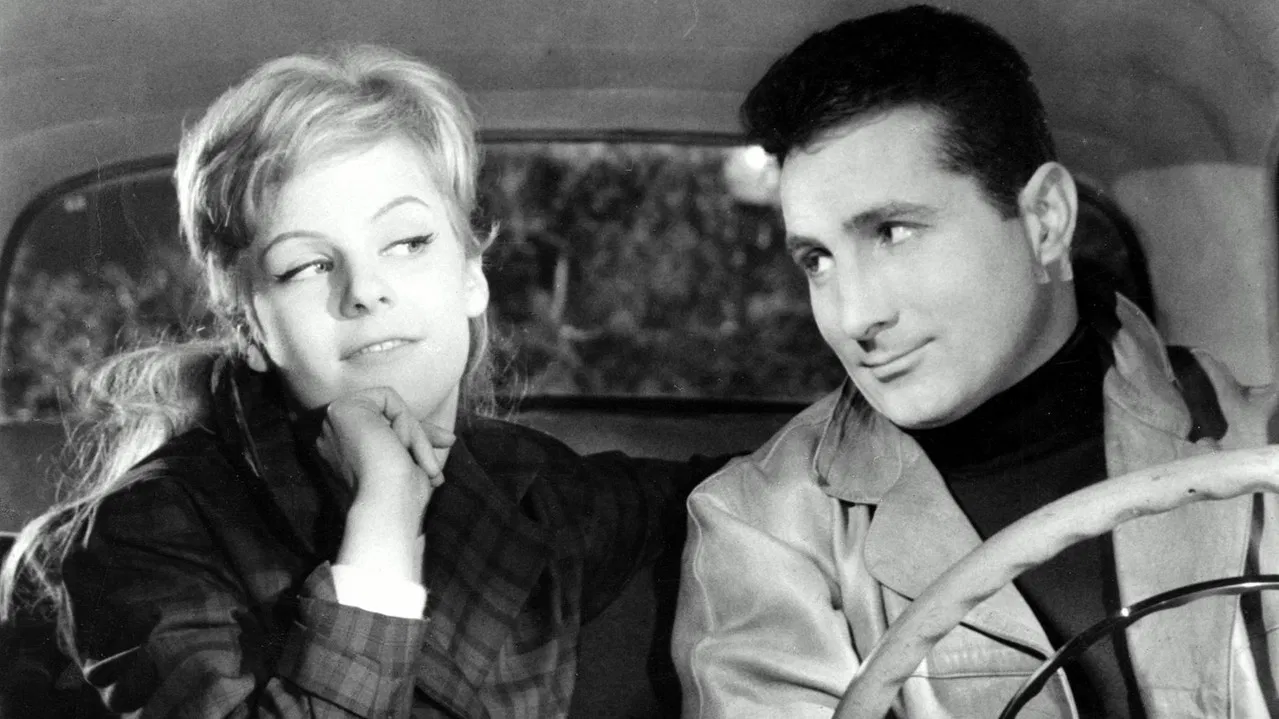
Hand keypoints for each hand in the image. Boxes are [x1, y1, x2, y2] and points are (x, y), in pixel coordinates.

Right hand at [316, 387, 454, 580]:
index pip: (385, 431)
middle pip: (388, 418)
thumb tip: (448, 438)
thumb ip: (418, 448)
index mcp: (344, 456)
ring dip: (416, 436)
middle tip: (450, 441)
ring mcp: (333, 423)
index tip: (447, 444)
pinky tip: (400, 446)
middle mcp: (332, 439)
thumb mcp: (412, 467)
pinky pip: (388, 398)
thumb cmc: (401, 498)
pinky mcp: (340, 409)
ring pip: (391, 410)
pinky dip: (405, 421)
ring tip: (426, 465)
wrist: (386, 506)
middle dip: (421, 433)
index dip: (416, 437)